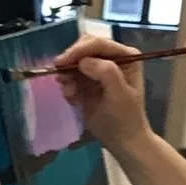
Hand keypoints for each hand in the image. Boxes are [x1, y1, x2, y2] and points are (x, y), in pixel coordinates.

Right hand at [51, 37, 151, 153]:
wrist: (122, 141)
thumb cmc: (125, 118)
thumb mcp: (120, 95)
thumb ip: (106, 73)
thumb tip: (84, 62)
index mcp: (126, 56)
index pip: (99, 44)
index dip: (79, 50)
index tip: (62, 63)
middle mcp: (112, 58)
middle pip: (85, 48)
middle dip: (71, 60)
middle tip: (59, 75)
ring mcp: (98, 70)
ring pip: (75, 62)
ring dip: (67, 75)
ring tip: (69, 93)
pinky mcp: (87, 83)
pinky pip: (71, 77)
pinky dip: (67, 86)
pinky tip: (71, 98)